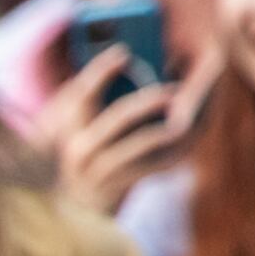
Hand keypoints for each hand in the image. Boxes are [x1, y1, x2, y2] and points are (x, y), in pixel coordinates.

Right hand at [44, 48, 216, 216]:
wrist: (73, 202)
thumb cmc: (87, 148)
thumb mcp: (81, 122)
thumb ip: (95, 96)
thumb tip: (137, 63)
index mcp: (66, 125)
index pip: (81, 93)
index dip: (101, 71)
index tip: (123, 53)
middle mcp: (79, 148)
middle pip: (118, 118)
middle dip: (148, 102)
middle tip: (174, 90)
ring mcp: (97, 170)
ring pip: (138, 145)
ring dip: (167, 128)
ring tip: (187, 119)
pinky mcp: (115, 187)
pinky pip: (150, 166)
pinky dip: (172, 152)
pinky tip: (188, 137)